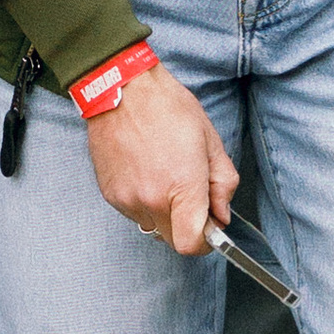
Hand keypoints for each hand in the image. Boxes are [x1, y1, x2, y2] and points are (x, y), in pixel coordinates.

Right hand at [83, 61, 238, 253]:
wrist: (122, 89)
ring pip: (152, 225)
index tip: (210, 227)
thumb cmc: (167, 107)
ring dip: (163, 212)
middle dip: (186, 225)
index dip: (205, 242)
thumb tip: (222, 213)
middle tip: (190, 195)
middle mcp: (151, 200)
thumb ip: (223, 184)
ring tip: (164, 174)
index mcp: (181, 187)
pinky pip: (134, 212)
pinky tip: (146, 171)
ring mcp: (127, 199)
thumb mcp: (210, 140)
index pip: (192, 244)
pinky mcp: (110, 194)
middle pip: (173, 239)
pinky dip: (144, 200)